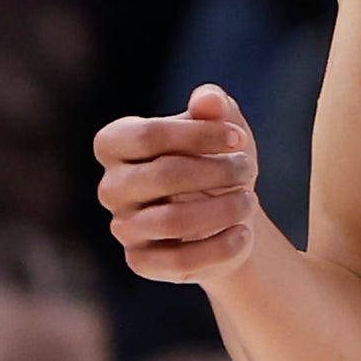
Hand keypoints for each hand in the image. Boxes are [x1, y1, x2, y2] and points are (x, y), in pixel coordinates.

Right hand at [94, 86, 268, 282]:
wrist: (228, 215)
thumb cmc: (217, 161)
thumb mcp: (222, 128)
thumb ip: (213, 108)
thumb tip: (208, 98)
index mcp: (117, 145)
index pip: (146, 135)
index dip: (198, 134)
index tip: (238, 138)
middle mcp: (112, 187)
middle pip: (162, 175)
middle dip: (218, 170)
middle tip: (248, 169)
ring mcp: (124, 227)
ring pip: (172, 221)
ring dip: (224, 209)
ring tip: (249, 202)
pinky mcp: (142, 262)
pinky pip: (179, 261)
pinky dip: (221, 247)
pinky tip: (243, 233)